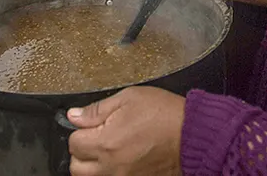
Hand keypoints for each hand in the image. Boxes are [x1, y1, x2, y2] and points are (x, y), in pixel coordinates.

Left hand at [68, 87, 183, 175]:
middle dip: (82, 152)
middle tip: (97, 138)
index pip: (73, 143)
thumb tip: (73, 117)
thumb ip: (97, 110)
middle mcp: (111, 166)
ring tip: (109, 150)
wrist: (192, 135)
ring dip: (93, 166)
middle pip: (77, 168)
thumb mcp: (129, 99)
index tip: (93, 124)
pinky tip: (121, 159)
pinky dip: (110, 172)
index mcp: (106, 143)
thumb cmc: (164, 114)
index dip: (81, 130)